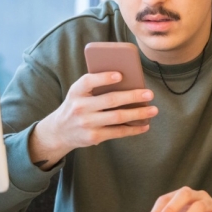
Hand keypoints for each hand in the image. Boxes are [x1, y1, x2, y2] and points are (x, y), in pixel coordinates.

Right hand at [29, 71, 157, 168]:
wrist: (59, 131)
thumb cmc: (76, 106)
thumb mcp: (79, 93)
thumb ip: (96, 86)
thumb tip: (128, 82)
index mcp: (76, 91)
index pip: (88, 81)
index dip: (104, 78)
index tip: (120, 75)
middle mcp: (80, 107)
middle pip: (110, 100)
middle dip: (132, 96)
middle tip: (149, 94)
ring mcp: (87, 123)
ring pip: (117, 117)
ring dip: (138, 113)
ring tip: (153, 110)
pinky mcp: (93, 137)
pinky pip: (118, 132)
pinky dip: (133, 129)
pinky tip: (144, 125)